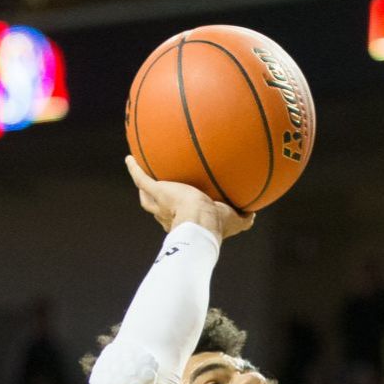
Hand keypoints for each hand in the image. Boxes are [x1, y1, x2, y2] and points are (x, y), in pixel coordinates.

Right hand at [125, 157, 254, 240]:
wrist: (200, 223)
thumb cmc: (216, 226)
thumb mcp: (235, 221)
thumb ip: (244, 218)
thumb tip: (254, 214)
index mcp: (185, 222)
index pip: (179, 219)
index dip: (178, 215)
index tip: (181, 210)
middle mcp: (169, 216)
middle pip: (157, 210)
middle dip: (156, 203)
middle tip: (156, 194)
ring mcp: (160, 203)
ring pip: (146, 196)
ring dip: (143, 186)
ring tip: (139, 172)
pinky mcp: (156, 192)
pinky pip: (141, 178)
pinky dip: (134, 168)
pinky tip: (129, 158)